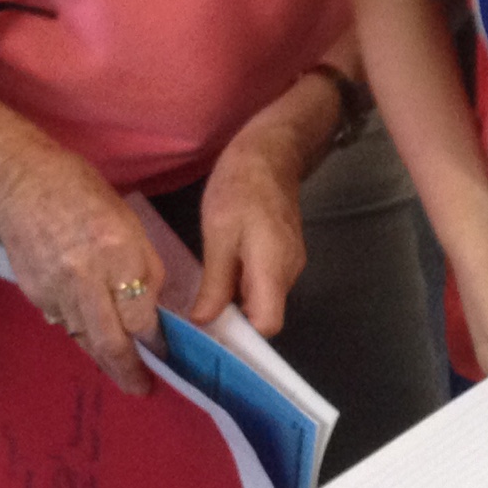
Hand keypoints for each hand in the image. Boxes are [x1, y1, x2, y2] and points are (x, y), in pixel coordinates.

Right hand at [0, 142, 163, 391]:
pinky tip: (90, 331)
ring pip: (85, 338)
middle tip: (142, 389)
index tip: (166, 352)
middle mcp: (85, 278)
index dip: (156, 339)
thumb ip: (145, 266)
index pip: (142, 315)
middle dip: (129, 371)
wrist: (20, 184)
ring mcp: (55, 290)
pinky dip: (80, 330)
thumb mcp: (129, 222)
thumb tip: (151, 308)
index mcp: (118, 253)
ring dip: (104, 358)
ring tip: (121, 371)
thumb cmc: (83, 193)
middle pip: (111, 341)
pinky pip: (63, 322)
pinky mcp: (34, 295)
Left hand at [195, 109, 310, 333]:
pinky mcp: (285, 250)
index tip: (211, 332)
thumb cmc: (240, 188)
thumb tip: (205, 321)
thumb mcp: (218, 235)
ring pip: (263, 296)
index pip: (268, 324)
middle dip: (234, 318)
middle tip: (197, 313)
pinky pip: (265, 279)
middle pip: (265, 313)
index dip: (242, 335)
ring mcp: (290, 260)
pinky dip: (243, 282)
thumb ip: (215, 283)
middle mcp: (289, 271)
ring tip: (205, 289)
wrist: (269, 152)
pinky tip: (222, 267)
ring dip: (237, 299)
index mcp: (273, 269)